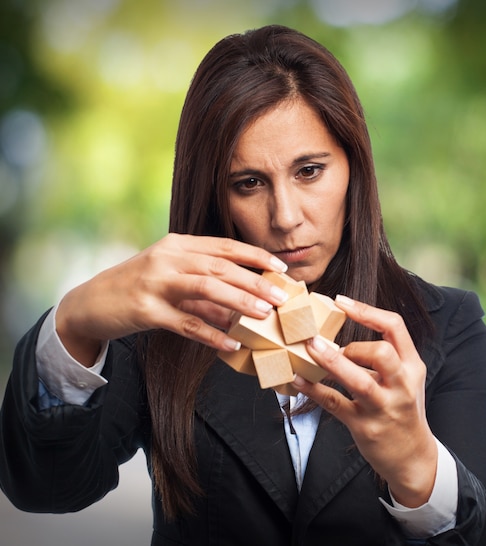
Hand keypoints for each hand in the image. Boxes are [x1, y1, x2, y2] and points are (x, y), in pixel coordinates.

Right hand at [55, 234, 288, 364]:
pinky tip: (231, 343)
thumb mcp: (171, 277)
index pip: (224, 246)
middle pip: (220, 266)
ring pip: (205, 288)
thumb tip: (243, 303)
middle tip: (281, 297)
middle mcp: (168, 258)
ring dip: (238, 302)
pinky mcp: (145, 310)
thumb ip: (204, 286)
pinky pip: (186, 323)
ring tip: (264, 315)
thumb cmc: (138, 287)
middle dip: (255, 281)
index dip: (255, 256)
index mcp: (178, 245)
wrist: (89, 303)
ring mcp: (155, 283)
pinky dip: (211, 333)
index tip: (281, 267)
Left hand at [294, 295, 437, 507]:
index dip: (366, 310)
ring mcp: (383, 407)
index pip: (395, 327)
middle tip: (337, 347)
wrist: (412, 456)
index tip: (340, 301)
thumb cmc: (402, 409)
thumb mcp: (404, 378)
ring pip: (359, 381)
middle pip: (382, 353)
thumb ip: (382, 357)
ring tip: (310, 348)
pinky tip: (298, 379)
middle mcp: (401, 385)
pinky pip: (336, 404)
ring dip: (332, 362)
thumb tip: (342, 332)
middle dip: (355, 345)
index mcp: (412, 366)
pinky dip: (314, 390)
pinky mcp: (365, 426)